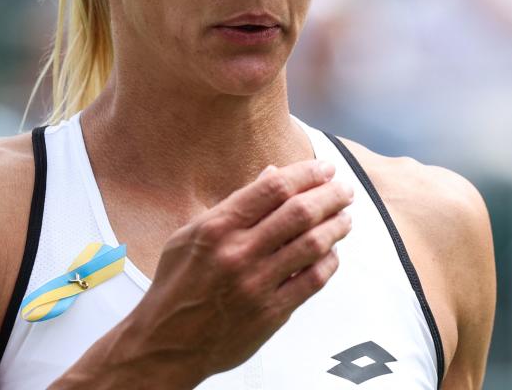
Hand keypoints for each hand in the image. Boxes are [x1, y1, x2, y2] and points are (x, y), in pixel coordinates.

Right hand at [53, 160, 353, 388]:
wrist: (165, 343)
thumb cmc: (177, 284)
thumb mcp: (192, 234)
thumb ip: (234, 205)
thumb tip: (272, 174)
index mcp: (217, 227)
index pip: (273, 188)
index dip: (307, 173)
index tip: (325, 168)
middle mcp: (238, 253)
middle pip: (300, 212)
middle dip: (330, 195)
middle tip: (345, 189)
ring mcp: (256, 284)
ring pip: (313, 245)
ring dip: (337, 226)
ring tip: (346, 217)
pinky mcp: (270, 313)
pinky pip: (313, 281)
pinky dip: (329, 262)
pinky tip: (332, 252)